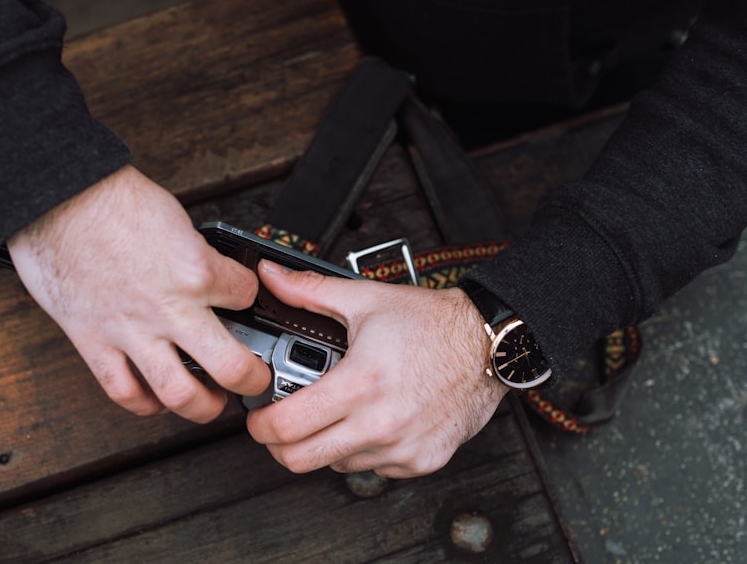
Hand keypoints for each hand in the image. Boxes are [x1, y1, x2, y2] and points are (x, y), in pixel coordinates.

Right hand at [7, 165, 270, 421]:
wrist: (54, 196)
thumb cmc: (108, 197)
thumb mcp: (174, 217)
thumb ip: (194, 254)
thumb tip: (208, 271)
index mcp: (196, 269)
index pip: (246, 296)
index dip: (250, 298)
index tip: (245, 303)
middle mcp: (170, 307)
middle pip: (232, 366)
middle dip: (252, 379)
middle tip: (256, 378)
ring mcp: (132, 331)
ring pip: (180, 393)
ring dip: (203, 406)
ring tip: (211, 404)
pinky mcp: (94, 341)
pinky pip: (124, 391)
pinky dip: (144, 404)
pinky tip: (155, 400)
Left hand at [246, 260, 508, 477]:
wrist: (489, 345)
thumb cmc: (433, 324)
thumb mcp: (365, 300)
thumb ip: (308, 291)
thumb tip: (269, 277)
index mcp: (360, 383)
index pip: (287, 426)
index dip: (260, 425)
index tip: (258, 417)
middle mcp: (381, 423)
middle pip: (302, 460)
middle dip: (280, 445)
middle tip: (280, 426)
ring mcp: (403, 448)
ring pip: (336, 465)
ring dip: (324, 445)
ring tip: (333, 414)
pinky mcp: (422, 461)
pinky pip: (373, 468)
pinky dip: (362, 451)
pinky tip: (369, 421)